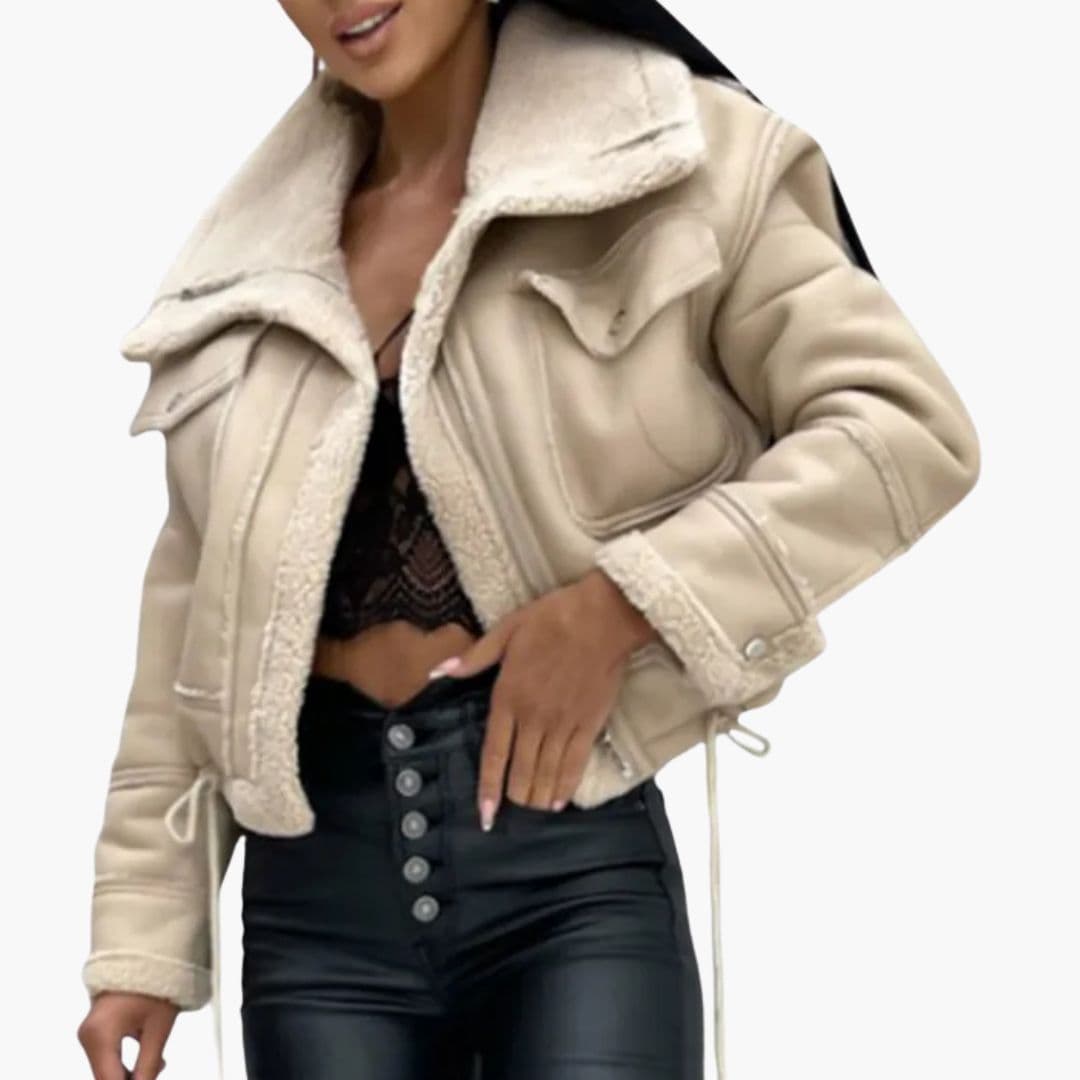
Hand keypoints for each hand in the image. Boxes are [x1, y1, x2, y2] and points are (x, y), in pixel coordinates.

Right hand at [77, 991, 177, 1079]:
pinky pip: (108, 1058)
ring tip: (159, 1063)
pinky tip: (150, 1060)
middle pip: (107, 1078)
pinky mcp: (96, 1032)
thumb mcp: (158, 1028)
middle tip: (158, 1069)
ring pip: (108, 1070)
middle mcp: (88, 1037)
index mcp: (100, 1036)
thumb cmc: (153, 981)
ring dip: (132, 1074)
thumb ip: (149, 1066)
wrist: (145, 951)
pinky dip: (127, 1064)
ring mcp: (89, 1034)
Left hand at [429, 569, 658, 828]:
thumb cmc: (551, 619)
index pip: (494, 753)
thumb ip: (473, 658)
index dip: (488, 788)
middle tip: (510, 811)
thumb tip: (436, 671)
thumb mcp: (505, 631)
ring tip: (531, 813)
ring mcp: (563, 723)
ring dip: (537, 797)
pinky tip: (558, 803)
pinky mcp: (589, 724)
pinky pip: (575, 764)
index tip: (485, 815)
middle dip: (514, 797)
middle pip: (520, 771)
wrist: (601, 617)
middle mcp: (534, 718)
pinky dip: (566, 787)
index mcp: (509, 697)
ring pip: (546, 773)